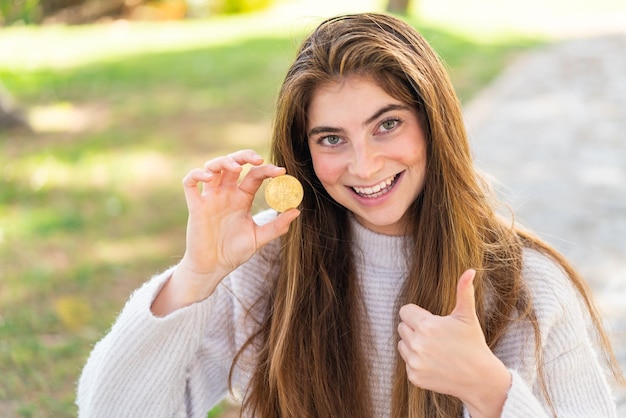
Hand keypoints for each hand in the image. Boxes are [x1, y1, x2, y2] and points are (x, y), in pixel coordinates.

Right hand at [154, 149, 299, 313]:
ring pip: (213, 167)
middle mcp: (226, 193)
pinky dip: (197, 174)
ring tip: (236, 167)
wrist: (213, 268)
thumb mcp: (258, 238)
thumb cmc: (234, 252)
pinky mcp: (195, 206)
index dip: (267, 170)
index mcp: (242, 198)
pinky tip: (210, 177)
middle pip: (233, 164)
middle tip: (259, 160)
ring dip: (224, 161)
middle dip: (245, 156)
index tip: (281, 172)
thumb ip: (277, 226)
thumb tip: (297, 211)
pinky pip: (190, 183)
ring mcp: (210, 198)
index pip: (254, 175)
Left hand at [397, 269, 510, 416]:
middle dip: (415, 329)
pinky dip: (417, 363)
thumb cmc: (473, 343)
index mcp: (427, 326)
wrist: (479, 378)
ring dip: (413, 345)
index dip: (417, 314)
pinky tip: (434, 363)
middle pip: (402, 327)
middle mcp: (417, 344)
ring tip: (434, 349)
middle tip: (435, 336)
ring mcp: (415, 362)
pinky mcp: (414, 377)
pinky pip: (407, 362)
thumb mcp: (467, 316)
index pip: (405, 311)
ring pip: (402, 345)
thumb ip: (464, 291)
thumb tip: (470, 270)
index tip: (431, 321)